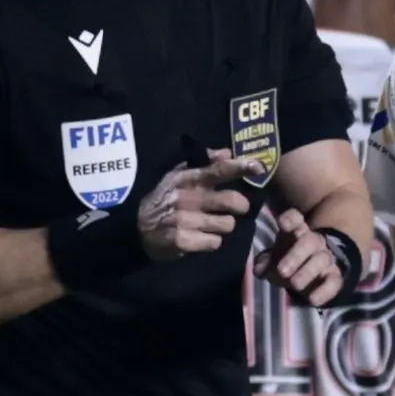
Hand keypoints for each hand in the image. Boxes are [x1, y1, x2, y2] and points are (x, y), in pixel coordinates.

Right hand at [136, 150, 256, 260]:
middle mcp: (189, 198)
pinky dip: (210, 242)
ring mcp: (186, 220)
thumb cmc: (164, 199)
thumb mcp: (178, 176)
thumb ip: (204, 163)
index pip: (218, 170)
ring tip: (209, 224)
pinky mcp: (183, 241)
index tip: (258, 168)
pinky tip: (199, 238)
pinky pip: (215, 243)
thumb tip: (227, 152)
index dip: (240, 167)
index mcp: (189, 179)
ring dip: (223, 226)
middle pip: (233, 201)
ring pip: (228, 225)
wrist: (136, 228)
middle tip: (234, 209)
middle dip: (240, 206)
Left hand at [260, 206, 345, 306]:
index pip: (296, 219)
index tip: (283, 224)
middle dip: (296, 255)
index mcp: (296, 231)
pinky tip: (313, 300)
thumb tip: (260, 270)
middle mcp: (314, 241)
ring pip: (322, 260)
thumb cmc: (289, 262)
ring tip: (295, 285)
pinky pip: (334, 281)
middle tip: (282, 271)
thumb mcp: (274, 260)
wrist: (313, 275)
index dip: (291, 219)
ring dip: (308, 272)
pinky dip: (325, 291)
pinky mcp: (336, 276)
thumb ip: (265, 263)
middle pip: (310, 241)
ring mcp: (327, 258)